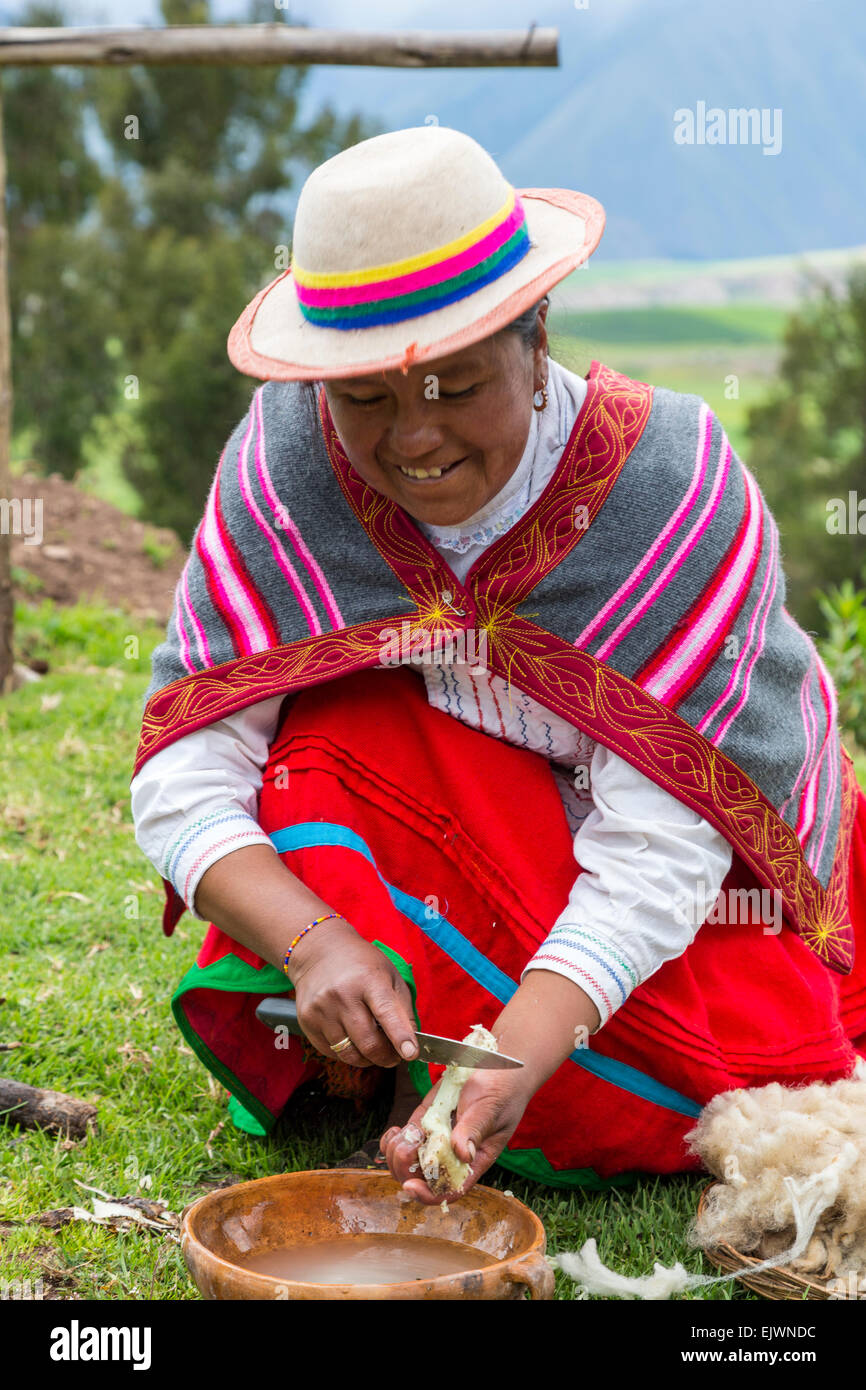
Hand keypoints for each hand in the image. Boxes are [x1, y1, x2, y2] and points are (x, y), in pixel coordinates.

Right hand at [289, 917, 417, 1068]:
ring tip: (374, 1048)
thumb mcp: (390, 975)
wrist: (318, 952)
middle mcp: (342, 994)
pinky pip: (332, 1052)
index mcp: (368, 979)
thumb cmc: (361, 964)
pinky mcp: (307, 1021)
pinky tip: (352, 1038)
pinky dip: (347, 1052)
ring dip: (367, 1059)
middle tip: (395, 1056)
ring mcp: (321, 1009)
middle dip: (387, 1057)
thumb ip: (403, 1009)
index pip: (386, 1012)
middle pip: (368, 1042)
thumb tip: (410, 1046)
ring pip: (350, 1054)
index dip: (400, 1036)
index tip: (411, 1054)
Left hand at [379, 1066, 534, 1203]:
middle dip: (406, 1169)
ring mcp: (436, 1138)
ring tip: (402, 1135)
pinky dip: (393, 1139)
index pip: (450, 1189)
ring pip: (408, 1162)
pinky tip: (395, 1131)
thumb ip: (475, 1130)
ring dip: (396, 1153)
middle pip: (422, 1178)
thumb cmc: (503, 1091)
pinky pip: (404, 1140)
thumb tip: (463, 1154)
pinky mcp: (425, 1120)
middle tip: (407, 1147)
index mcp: (473, 1161)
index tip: (411, 1186)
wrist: (498, 1067)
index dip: (428, 1194)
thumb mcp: (491, 1110)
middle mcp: (452, 1154)